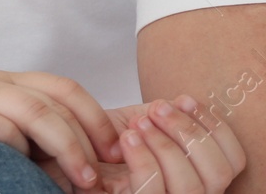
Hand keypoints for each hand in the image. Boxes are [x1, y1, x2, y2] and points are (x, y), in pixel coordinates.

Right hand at [0, 70, 120, 189]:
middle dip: (93, 132)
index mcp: (1, 82)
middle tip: (108, 171)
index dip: (98, 118)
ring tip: (85, 181)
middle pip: (59, 94)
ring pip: (37, 109)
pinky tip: (29, 172)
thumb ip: (15, 134)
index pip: (65, 88)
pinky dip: (21, 147)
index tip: (116, 155)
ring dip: (69, 146)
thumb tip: (67, 166)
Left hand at [38, 96, 245, 193]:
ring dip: (167, 146)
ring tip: (140, 123)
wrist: (52, 154)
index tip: (184, 99)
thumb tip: (182, 102)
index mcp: (191, 176)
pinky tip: (126, 138)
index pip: (231, 164)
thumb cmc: (93, 141)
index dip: (216, 130)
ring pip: (192, 189)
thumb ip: (161, 117)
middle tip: (157, 109)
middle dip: (190, 135)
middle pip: (218, 176)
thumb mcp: (133, 125)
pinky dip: (145, 160)